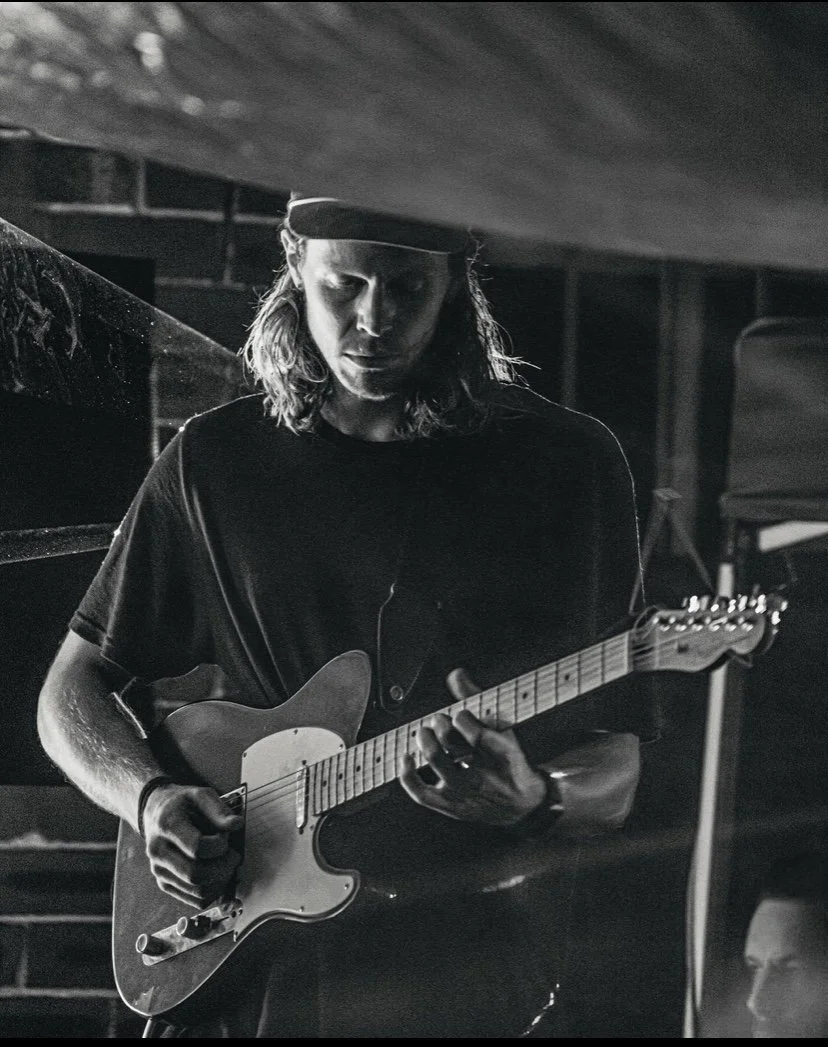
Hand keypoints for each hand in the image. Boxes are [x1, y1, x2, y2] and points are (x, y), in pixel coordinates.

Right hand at [142, 783, 243, 907]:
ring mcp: (160, 871)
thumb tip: (236, 824)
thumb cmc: (182, 804)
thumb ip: (219, 810)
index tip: (226, 835)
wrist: (158, 812)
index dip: (220, 844)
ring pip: (197, 890)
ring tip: (227, 863)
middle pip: (196, 874)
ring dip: (222, 880)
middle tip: (234, 854)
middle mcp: (158, 851)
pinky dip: (214, 891)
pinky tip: (219, 874)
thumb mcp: (201, 795)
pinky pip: (195, 900)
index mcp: (166, 825)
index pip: (197, 847)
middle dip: (224, 866)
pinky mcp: (165, 883)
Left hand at [398, 668, 546, 826]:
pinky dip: (408, 775)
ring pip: (437, 763)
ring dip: (426, 740)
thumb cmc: (509, 761)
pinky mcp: (450, 806)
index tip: (460, 714)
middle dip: (440, 725)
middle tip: (439, 719)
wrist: (521, 805)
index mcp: (503, 755)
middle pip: (453, 747)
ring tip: (424, 731)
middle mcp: (484, 776)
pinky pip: (422, 794)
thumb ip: (478, 700)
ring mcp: (465, 793)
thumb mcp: (504, 730)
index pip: (478, 736)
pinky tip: (405, 758)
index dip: (463, 720)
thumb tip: (456, 674)